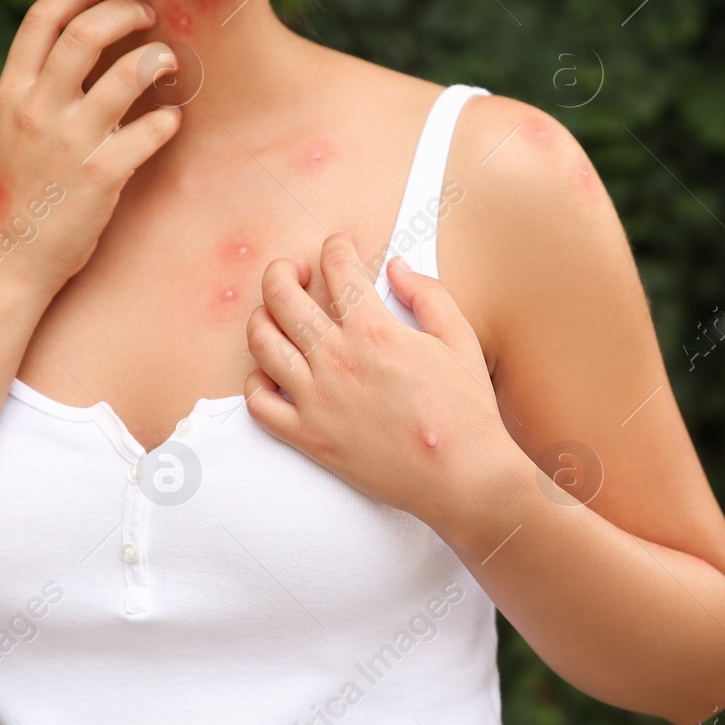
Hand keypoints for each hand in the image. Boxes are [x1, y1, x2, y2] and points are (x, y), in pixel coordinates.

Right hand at [0, 0, 181, 298]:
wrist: (2, 263)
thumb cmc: (11, 200)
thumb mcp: (7, 135)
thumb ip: (35, 96)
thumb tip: (74, 61)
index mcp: (10, 93)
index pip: (43, 18)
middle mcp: (38, 109)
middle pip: (88, 32)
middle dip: (127, 11)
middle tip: (149, 13)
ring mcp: (71, 142)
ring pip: (129, 73)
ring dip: (158, 58)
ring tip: (169, 62)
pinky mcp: (103, 176)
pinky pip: (151, 130)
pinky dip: (168, 119)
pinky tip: (171, 121)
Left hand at [243, 231, 521, 540]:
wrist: (463, 479)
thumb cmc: (467, 411)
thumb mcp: (460, 340)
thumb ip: (428, 295)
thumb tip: (396, 267)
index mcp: (375, 332)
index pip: (337, 267)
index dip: (335, 245)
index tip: (339, 245)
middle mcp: (337, 361)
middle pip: (282, 295)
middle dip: (283, 270)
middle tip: (296, 269)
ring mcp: (316, 401)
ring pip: (261, 343)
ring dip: (262, 316)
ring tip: (277, 314)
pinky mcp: (308, 438)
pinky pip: (258, 403)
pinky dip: (256, 381)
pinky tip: (274, 371)